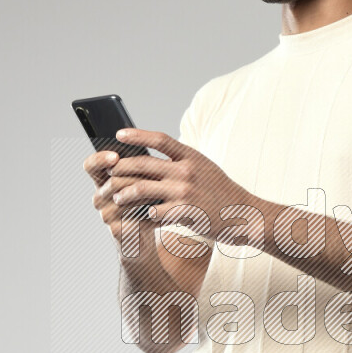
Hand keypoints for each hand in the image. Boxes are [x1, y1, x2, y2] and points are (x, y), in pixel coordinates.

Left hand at [97, 128, 254, 243]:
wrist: (244, 214)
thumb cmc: (221, 191)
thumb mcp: (204, 167)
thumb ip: (181, 160)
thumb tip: (155, 152)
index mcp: (191, 156)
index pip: (159, 139)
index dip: (137, 135)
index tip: (118, 134)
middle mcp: (186, 171)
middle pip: (143, 164)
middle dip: (120, 167)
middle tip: (108, 171)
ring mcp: (184, 192)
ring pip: (142, 189)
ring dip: (125, 193)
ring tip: (118, 197)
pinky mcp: (184, 213)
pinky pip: (153, 213)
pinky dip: (142, 216)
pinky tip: (136, 218)